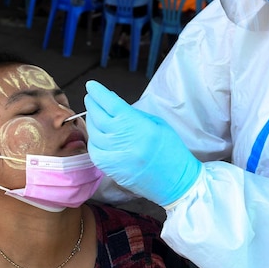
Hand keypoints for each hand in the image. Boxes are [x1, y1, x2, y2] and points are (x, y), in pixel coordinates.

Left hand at [84, 80, 200, 206]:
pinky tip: (97, 134)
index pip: (111, 105)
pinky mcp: (110, 170)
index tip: (91, 85)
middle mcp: (124, 141)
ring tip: (95, 114)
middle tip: (91, 97)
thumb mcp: (157, 124)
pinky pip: (94, 151)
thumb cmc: (171, 150)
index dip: (98, 93)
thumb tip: (111, 102)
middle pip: (98, 117)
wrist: (177, 182)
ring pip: (94, 134)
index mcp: (139, 126)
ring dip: (92, 121)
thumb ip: (132, 113)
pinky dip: (93, 140)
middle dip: (92, 104)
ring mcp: (115, 156)